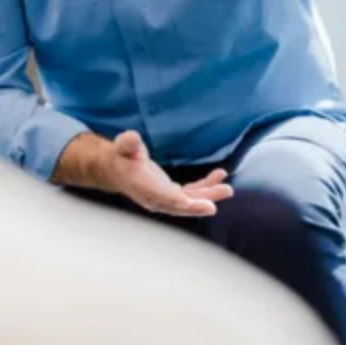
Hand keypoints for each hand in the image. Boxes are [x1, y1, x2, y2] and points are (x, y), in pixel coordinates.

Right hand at [103, 131, 233, 216]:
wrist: (118, 169)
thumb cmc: (121, 156)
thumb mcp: (121, 147)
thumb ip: (127, 144)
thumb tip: (131, 138)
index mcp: (140, 186)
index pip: (157, 195)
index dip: (171, 199)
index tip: (185, 202)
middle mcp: (153, 197)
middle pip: (176, 205)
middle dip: (195, 206)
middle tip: (212, 206)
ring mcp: (165, 197)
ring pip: (188, 201)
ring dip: (208, 196)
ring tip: (226, 189)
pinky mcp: (173, 194)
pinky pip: (192, 194)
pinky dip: (207, 187)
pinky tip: (220, 175)